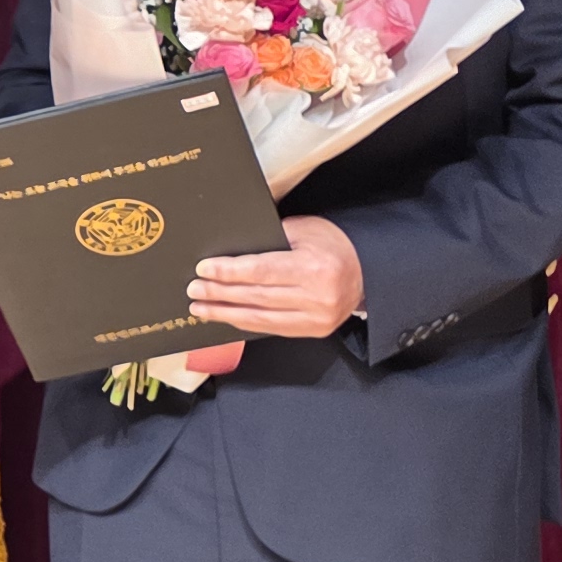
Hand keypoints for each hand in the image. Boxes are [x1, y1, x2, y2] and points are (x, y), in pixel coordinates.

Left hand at [187, 217, 363, 338]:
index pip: (262, 272)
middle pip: (257, 297)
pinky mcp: (315, 331)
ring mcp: (317, 319)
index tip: (204, 269)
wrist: (368, 271)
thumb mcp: (305, 230)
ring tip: (200, 308)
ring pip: (261, 318)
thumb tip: (229, 250)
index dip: (229, 272)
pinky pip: (272, 328)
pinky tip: (226, 317)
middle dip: (220, 293)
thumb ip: (270, 239)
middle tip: (194, 289)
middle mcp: (317, 297)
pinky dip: (246, 322)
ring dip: (226, 313)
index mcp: (315, 268)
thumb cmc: (333, 245)